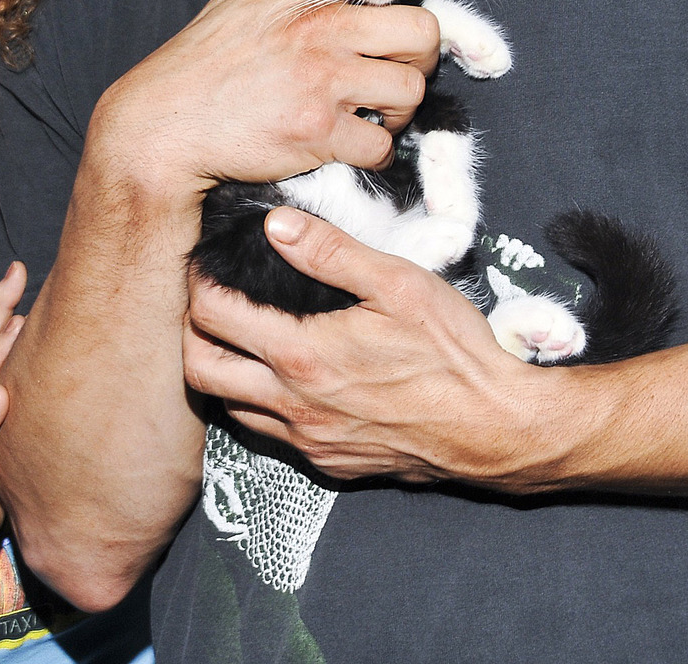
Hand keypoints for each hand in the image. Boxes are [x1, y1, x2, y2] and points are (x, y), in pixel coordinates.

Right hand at [92, 0, 440, 196]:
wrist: (164, 125)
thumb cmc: (199, 65)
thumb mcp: (240, 0)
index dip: (418, 2)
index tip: (411, 25)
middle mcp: (321, 29)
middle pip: (423, 34)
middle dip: (423, 59)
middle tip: (402, 73)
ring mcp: (323, 81)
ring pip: (411, 92)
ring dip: (401, 111)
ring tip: (376, 114)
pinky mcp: (318, 132)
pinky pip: (381, 144)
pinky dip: (373, 153)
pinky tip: (351, 148)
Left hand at [182, 209, 556, 486]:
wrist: (496, 429)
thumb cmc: (454, 354)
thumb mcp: (398, 284)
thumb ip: (331, 252)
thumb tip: (276, 225)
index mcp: (301, 356)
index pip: (212, 318)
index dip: (198, 285)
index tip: (204, 265)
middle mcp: (293, 405)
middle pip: (200, 372)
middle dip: (191, 333)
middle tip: (207, 304)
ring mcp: (309, 441)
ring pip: (231, 409)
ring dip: (224, 373)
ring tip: (241, 339)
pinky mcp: (331, 464)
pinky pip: (273, 437)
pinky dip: (262, 406)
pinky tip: (286, 380)